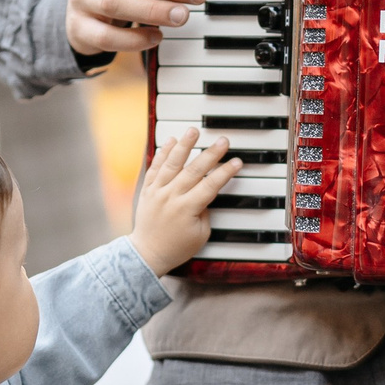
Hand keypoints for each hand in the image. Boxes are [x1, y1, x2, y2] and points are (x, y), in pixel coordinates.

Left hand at [128, 128, 241, 274]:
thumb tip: (207, 192)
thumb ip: (205, 211)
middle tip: (223, 141)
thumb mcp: (201, 234)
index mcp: (187, 209)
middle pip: (194, 170)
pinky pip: (155, 167)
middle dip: (211, 154)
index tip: (236, 162)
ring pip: (172, 163)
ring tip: (194, 131)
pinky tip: (172, 141)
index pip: (210, 186)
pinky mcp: (148, 189)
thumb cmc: (177, 247)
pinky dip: (163, 153)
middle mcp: (171, 197)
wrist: (148, 253)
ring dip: (184, 146)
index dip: (225, 172)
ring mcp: (158, 191)